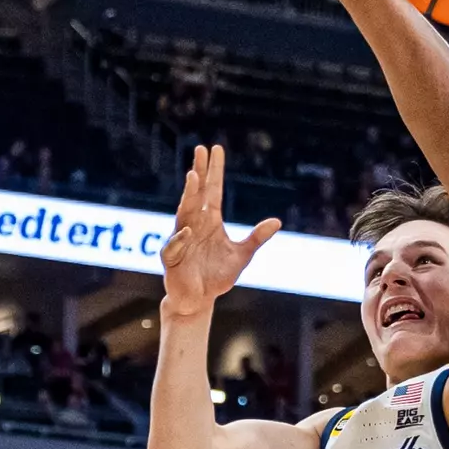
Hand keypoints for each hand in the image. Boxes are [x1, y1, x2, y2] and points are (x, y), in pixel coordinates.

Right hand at [161, 145, 281, 316]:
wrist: (199, 300)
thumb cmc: (217, 275)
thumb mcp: (242, 256)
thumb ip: (256, 238)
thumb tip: (277, 221)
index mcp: (210, 220)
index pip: (212, 190)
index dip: (214, 170)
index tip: (215, 148)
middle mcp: (194, 224)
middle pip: (196, 193)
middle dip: (199, 171)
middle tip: (200, 149)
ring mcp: (182, 239)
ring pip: (183, 212)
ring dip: (188, 195)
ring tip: (193, 177)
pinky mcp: (172, 258)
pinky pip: (175, 245)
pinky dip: (181, 238)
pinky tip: (189, 230)